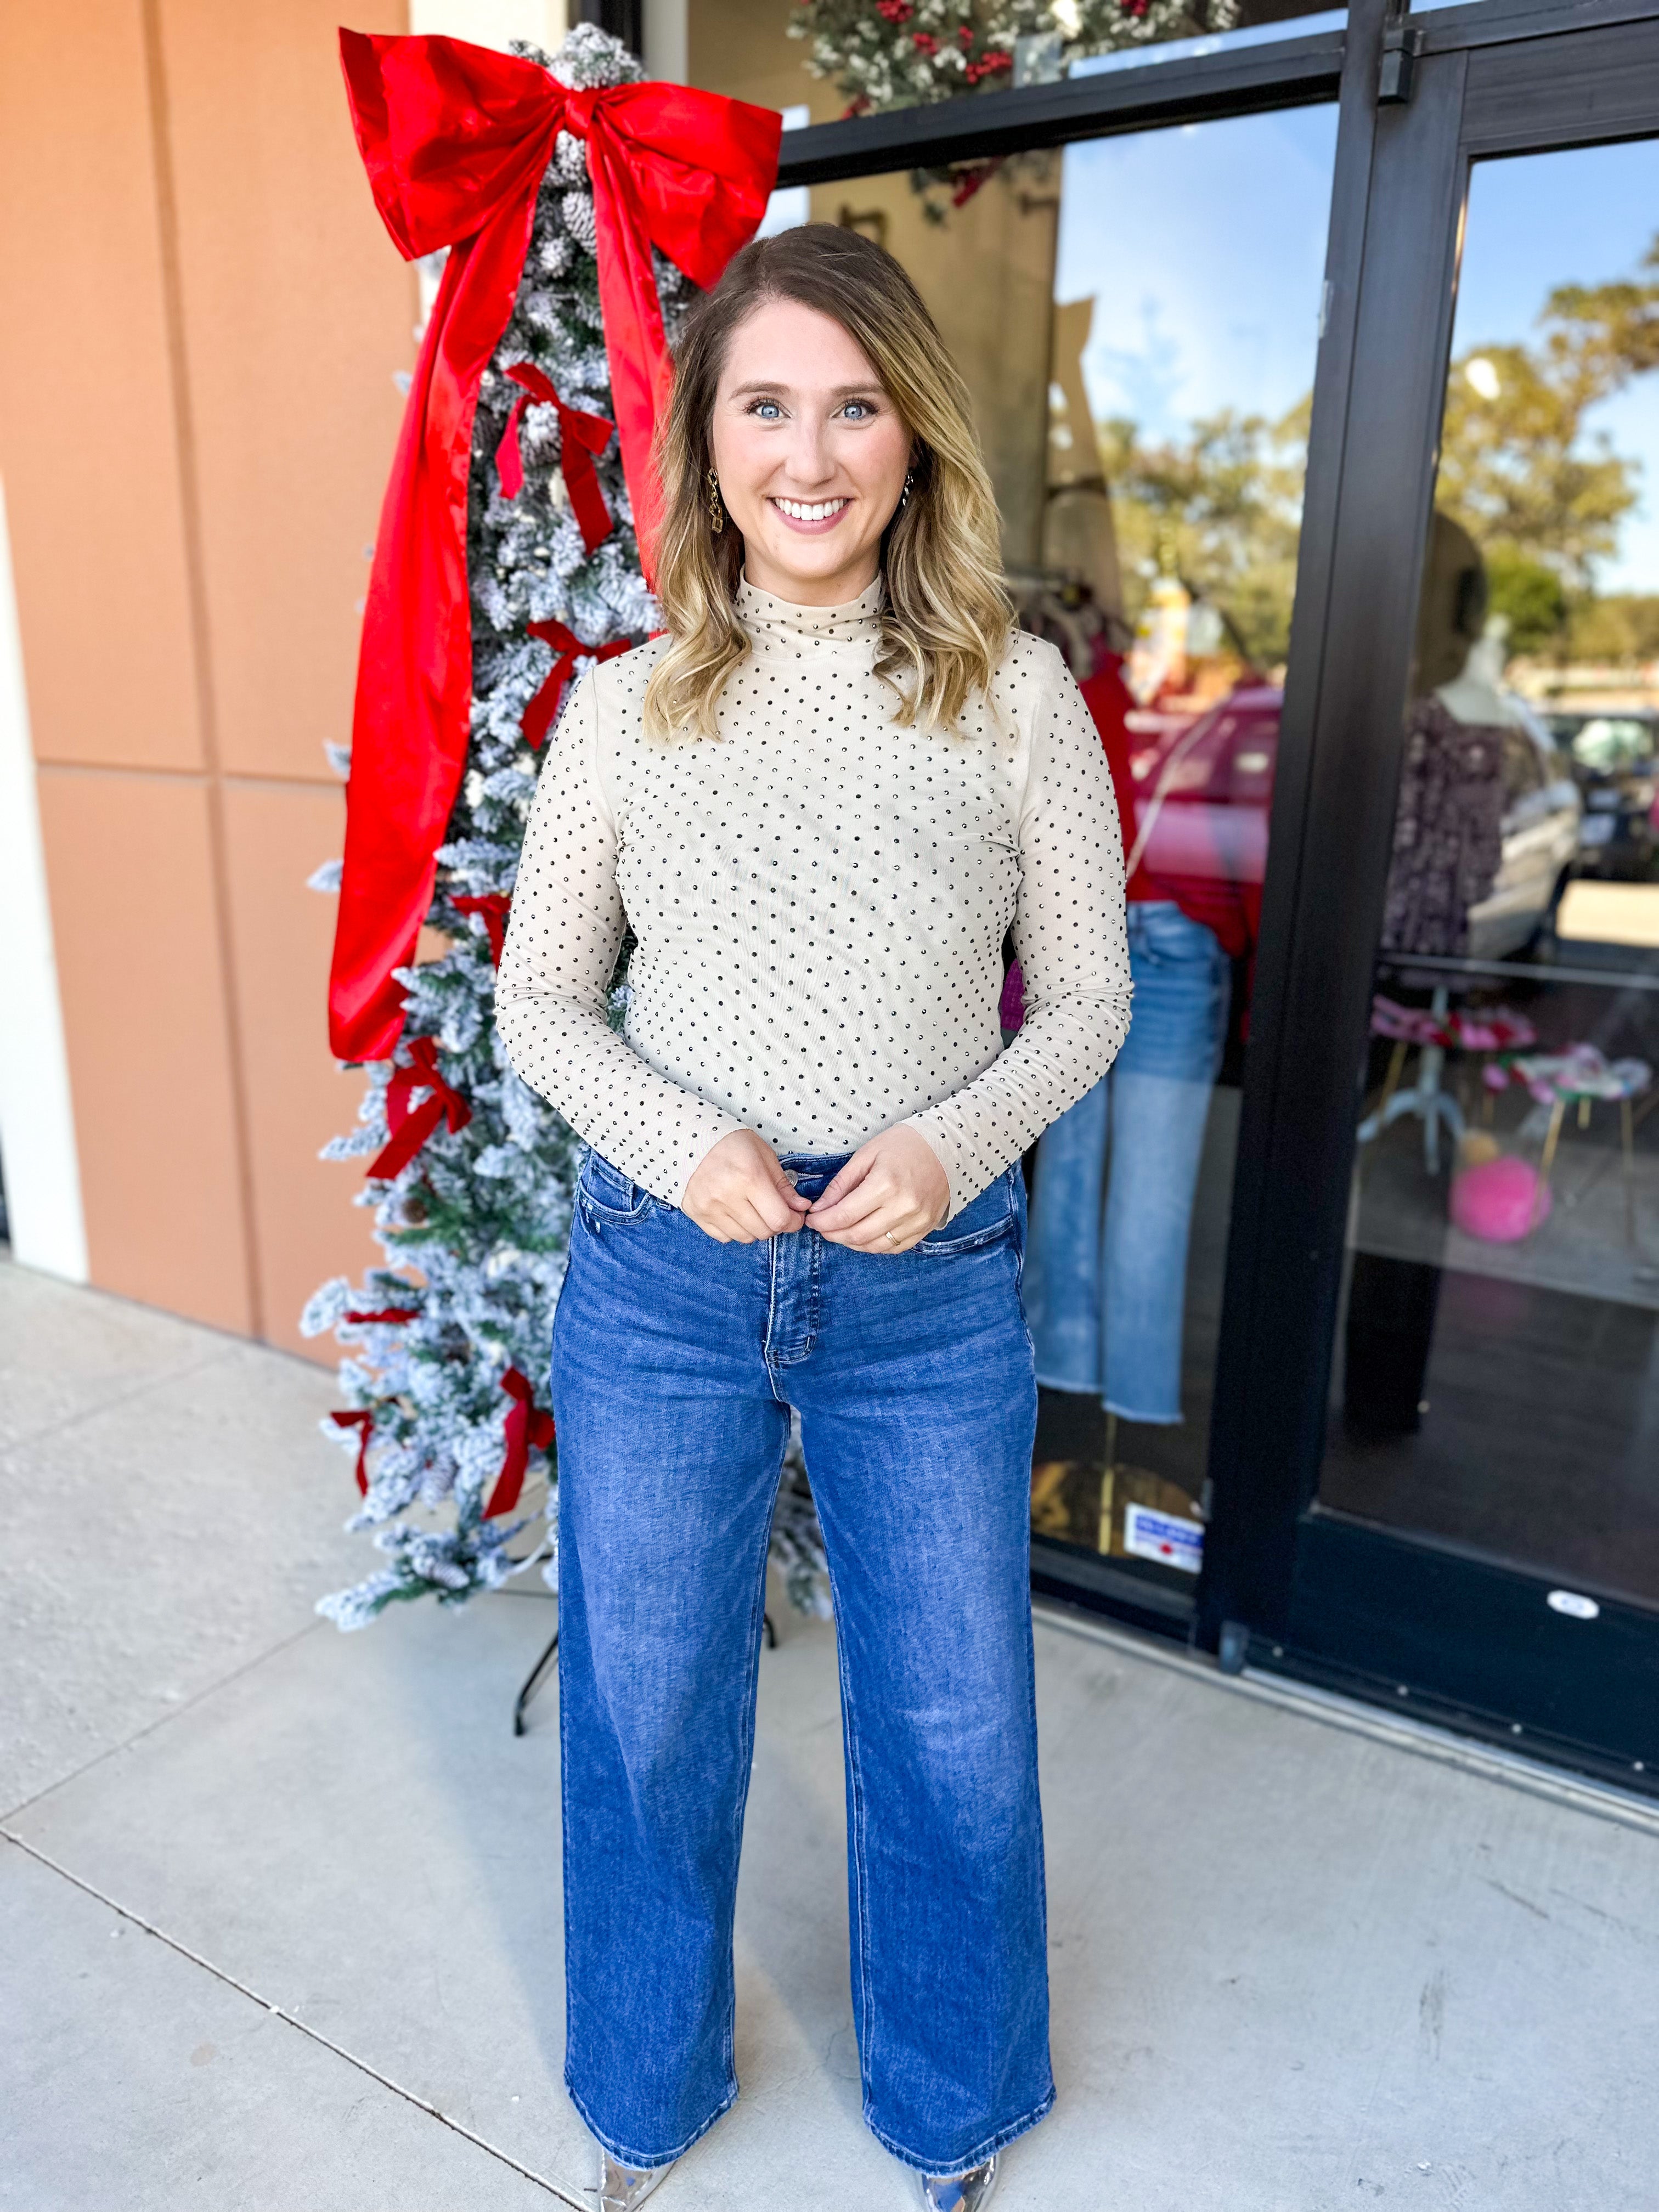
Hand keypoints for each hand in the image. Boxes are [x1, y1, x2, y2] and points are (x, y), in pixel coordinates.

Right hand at [683, 1130, 810, 1243]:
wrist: (693, 1139)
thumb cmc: (734, 1145)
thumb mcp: (765, 1157)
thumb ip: (784, 1186)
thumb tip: (801, 1207)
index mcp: (749, 1178)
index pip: (779, 1218)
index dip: (793, 1221)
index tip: (795, 1216)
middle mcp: (727, 1196)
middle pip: (763, 1231)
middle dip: (775, 1225)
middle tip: (774, 1211)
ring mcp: (709, 1207)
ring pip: (744, 1238)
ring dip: (755, 1229)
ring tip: (754, 1211)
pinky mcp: (696, 1213)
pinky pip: (724, 1237)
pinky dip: (734, 1230)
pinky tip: (735, 1213)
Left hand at [805, 1126, 948, 1252]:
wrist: (948, 1147)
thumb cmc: (905, 1145)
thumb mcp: (867, 1154)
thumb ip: (842, 1183)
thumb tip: (820, 1207)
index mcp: (886, 1184)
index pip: (845, 1215)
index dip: (823, 1222)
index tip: (813, 1219)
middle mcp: (903, 1207)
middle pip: (857, 1235)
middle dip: (833, 1234)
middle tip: (823, 1226)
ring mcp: (917, 1220)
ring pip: (874, 1246)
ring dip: (851, 1243)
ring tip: (841, 1230)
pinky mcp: (926, 1228)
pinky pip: (894, 1248)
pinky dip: (874, 1246)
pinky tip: (864, 1235)